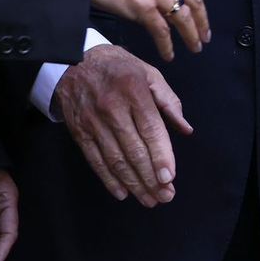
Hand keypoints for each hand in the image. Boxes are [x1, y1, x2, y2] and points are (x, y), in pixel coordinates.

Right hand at [53, 44, 191, 207]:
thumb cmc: (120, 67)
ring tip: (149, 199)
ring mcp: (93, 123)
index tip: (169, 177)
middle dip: (150, 177)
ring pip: (115, 159)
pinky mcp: (79, 132)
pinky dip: (109, 179)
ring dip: (133, 183)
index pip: (150, 130)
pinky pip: (95, 160)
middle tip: (164, 196)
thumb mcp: (150, 74)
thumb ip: (169, 102)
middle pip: (134, 150)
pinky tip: (122, 192)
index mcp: (135, 92)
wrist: (73, 61)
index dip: (160, 155)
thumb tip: (186, 129)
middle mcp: (113, 109)